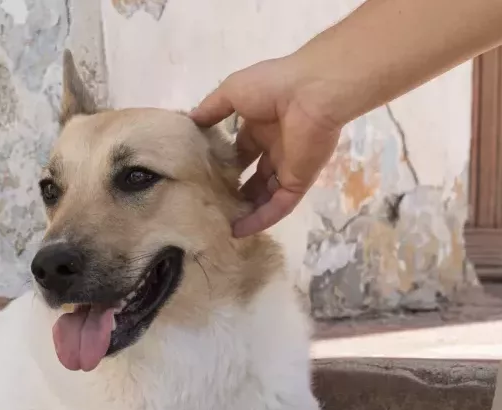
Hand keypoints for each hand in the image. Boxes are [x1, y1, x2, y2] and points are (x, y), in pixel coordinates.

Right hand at [189, 57, 346, 236]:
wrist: (312, 93)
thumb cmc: (272, 86)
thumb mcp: (231, 92)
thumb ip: (211, 109)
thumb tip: (189, 122)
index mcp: (261, 125)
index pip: (240, 150)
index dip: (224, 164)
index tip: (202, 178)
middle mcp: (274, 148)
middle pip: (252, 176)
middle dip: (234, 190)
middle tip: (209, 205)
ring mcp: (288, 167)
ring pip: (264, 195)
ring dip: (245, 209)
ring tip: (219, 224)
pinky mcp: (298, 183)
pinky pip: (278, 206)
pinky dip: (260, 220)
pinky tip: (238, 231)